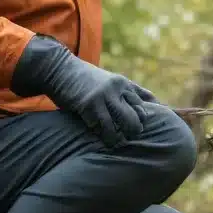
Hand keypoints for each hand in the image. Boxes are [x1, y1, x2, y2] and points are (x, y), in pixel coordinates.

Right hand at [11, 35, 157, 147]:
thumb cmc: (84, 79)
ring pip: (123, 123)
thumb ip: (123, 92)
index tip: (153, 127)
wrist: (59, 69)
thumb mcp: (107, 81)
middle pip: (139, 114)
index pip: (146, 101)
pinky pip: (102, 127)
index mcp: (124, 83)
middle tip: (131, 138)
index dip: (150, 116)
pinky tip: (103, 141)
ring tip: (117, 144)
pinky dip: (105, 136)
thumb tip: (146, 104)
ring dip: (122, 137)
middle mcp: (118, 88)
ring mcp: (104, 96)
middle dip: (136, 129)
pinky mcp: (89, 104)